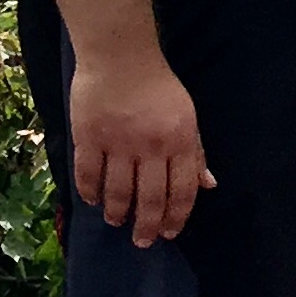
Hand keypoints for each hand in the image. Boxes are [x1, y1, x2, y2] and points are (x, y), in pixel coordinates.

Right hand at [68, 52, 212, 243]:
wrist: (120, 55)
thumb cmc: (158, 86)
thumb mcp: (188, 118)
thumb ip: (195, 153)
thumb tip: (207, 186)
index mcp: (179, 143)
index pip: (181, 192)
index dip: (176, 218)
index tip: (169, 233)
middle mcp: (150, 148)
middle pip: (150, 198)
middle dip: (147, 226)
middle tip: (142, 241)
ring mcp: (117, 143)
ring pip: (119, 191)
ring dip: (118, 212)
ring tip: (116, 222)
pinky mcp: (88, 136)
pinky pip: (88, 172)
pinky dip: (90, 191)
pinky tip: (92, 200)